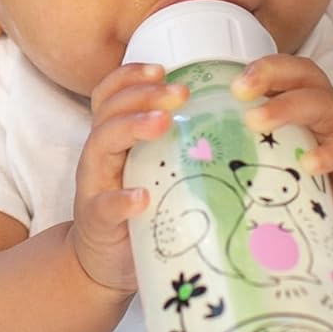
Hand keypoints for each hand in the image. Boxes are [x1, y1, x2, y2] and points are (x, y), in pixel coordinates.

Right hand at [71, 63, 188, 291]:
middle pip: (111, 110)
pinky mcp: (98, 221)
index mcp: (114, 139)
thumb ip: (180, 149)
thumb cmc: (139, 211)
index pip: (113, 95)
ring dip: (132, 129)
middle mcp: (100, 155)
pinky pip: (105, 206)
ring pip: (101, 145)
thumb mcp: (155, 171)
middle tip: (180, 92)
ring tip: (162, 123)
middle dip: (144, 95)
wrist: (103, 262)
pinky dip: (122, 199)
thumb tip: (237, 128)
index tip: (164, 69)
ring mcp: (95, 186)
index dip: (132, 76)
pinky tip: (141, 197)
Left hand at [232, 54, 332, 229]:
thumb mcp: (295, 157)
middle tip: (238, 90)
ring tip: (256, 120)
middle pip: (301, 76)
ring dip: (287, 108)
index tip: (225, 83)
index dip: (257, 70)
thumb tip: (209, 170)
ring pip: (321, 104)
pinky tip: (308, 165)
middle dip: (268, 75)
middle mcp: (329, 106)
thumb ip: (261, 155)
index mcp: (309, 102)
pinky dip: (328, 154)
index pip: (284, 73)